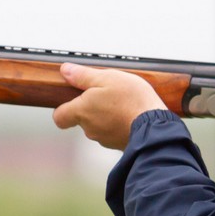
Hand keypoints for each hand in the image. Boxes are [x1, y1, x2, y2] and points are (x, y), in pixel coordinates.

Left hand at [52, 63, 166, 149]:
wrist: (155, 126)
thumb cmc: (132, 101)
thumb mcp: (107, 77)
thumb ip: (83, 75)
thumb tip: (66, 71)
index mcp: (82, 112)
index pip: (59, 117)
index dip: (63, 108)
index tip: (71, 99)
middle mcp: (89, 128)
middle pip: (81, 118)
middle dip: (90, 107)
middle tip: (106, 94)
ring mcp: (104, 138)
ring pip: (98, 125)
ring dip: (106, 115)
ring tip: (122, 102)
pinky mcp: (118, 144)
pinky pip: (113, 132)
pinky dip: (117, 123)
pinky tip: (130, 114)